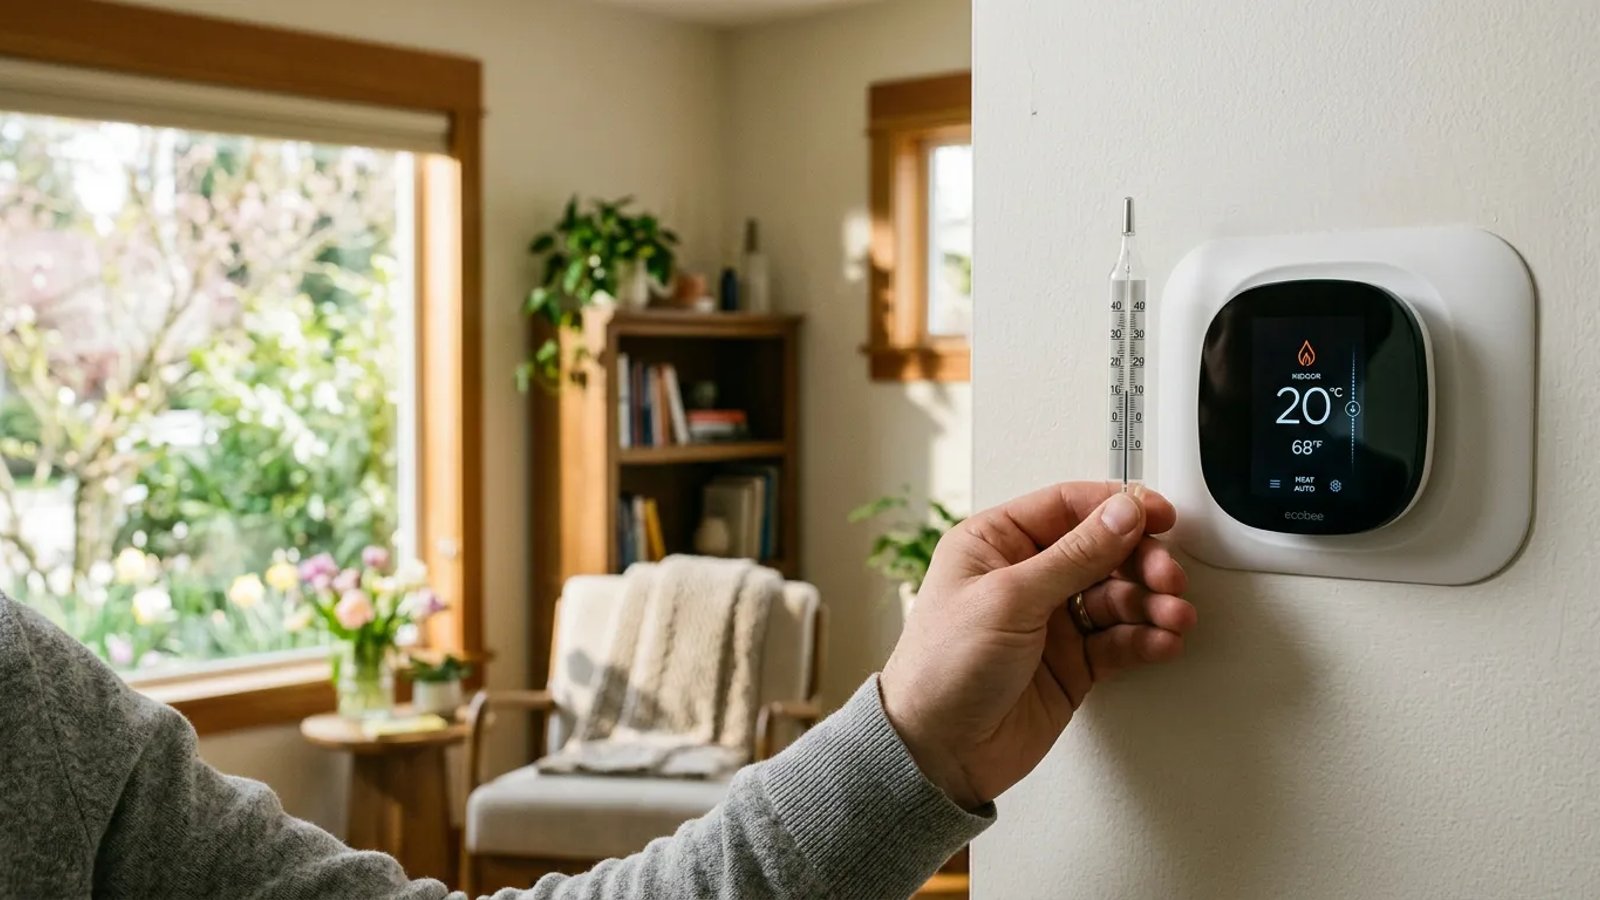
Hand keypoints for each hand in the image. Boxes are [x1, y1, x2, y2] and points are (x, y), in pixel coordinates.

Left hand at [879, 482, 1195, 809]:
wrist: (937, 751)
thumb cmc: (942, 668)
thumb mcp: (1010, 597)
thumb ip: (1074, 555)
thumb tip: (1121, 513)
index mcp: (995, 543)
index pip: (1067, 507)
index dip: (1117, 507)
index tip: (1158, 515)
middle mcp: (1024, 577)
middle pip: (1102, 550)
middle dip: (1141, 561)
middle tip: (1167, 577)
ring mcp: (1050, 621)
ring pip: (1116, 597)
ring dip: (1150, 603)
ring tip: (1173, 616)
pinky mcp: (1070, 663)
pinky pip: (1118, 640)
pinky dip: (1144, 638)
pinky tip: (1161, 641)